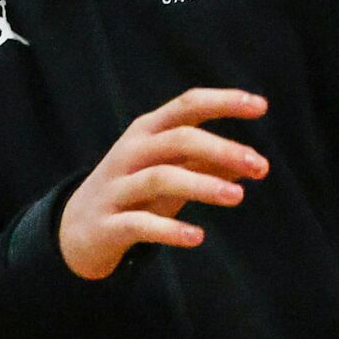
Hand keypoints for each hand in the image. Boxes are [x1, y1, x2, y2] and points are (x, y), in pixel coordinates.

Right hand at [58, 88, 266, 279]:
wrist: (76, 231)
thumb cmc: (135, 192)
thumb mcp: (170, 171)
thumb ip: (205, 163)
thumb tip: (251, 164)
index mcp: (147, 131)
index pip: (188, 105)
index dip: (224, 102)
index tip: (261, 106)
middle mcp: (130, 153)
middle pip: (179, 139)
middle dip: (222, 149)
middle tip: (261, 166)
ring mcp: (116, 188)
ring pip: (161, 178)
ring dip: (203, 185)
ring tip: (238, 196)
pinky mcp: (107, 225)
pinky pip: (140, 224)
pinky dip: (170, 230)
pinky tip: (197, 237)